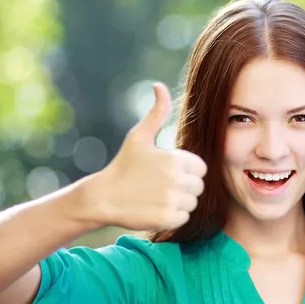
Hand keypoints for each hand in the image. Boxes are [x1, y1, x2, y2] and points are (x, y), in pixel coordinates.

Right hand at [85, 82, 206, 230]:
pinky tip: (156, 208)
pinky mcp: (168, 218)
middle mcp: (177, 180)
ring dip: (180, 201)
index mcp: (176, 159)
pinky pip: (184, 217)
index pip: (201, 168)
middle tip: (162, 185)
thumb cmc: (124, 164)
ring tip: (158, 196)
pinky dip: (174, 215)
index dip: (187, 170)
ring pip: (192, 203)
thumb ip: (157, 112)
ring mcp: (173, 201)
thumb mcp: (139, 136)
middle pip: (199, 186)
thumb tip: (159, 85)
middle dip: (185, 186)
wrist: (104, 196)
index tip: (168, 172)